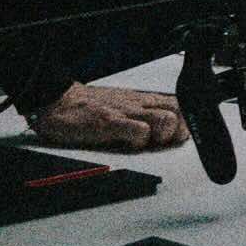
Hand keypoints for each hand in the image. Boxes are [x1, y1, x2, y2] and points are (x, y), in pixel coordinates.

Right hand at [23, 82, 188, 152]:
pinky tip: (130, 145)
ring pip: (166, 120)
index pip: (181, 106)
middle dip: (180, 131)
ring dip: (164, 135)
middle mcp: (140, 105)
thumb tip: (165, 131)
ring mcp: (126, 113)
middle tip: (166, 143)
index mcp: (144, 101)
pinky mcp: (110, 123)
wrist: (57, 101)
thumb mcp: (123, 107)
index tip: (184, 137)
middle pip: (181, 112)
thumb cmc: (89, 107)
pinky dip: (140, 141)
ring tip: (149, 143)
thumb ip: (143, 116)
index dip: (188, 123)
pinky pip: (138, 130)